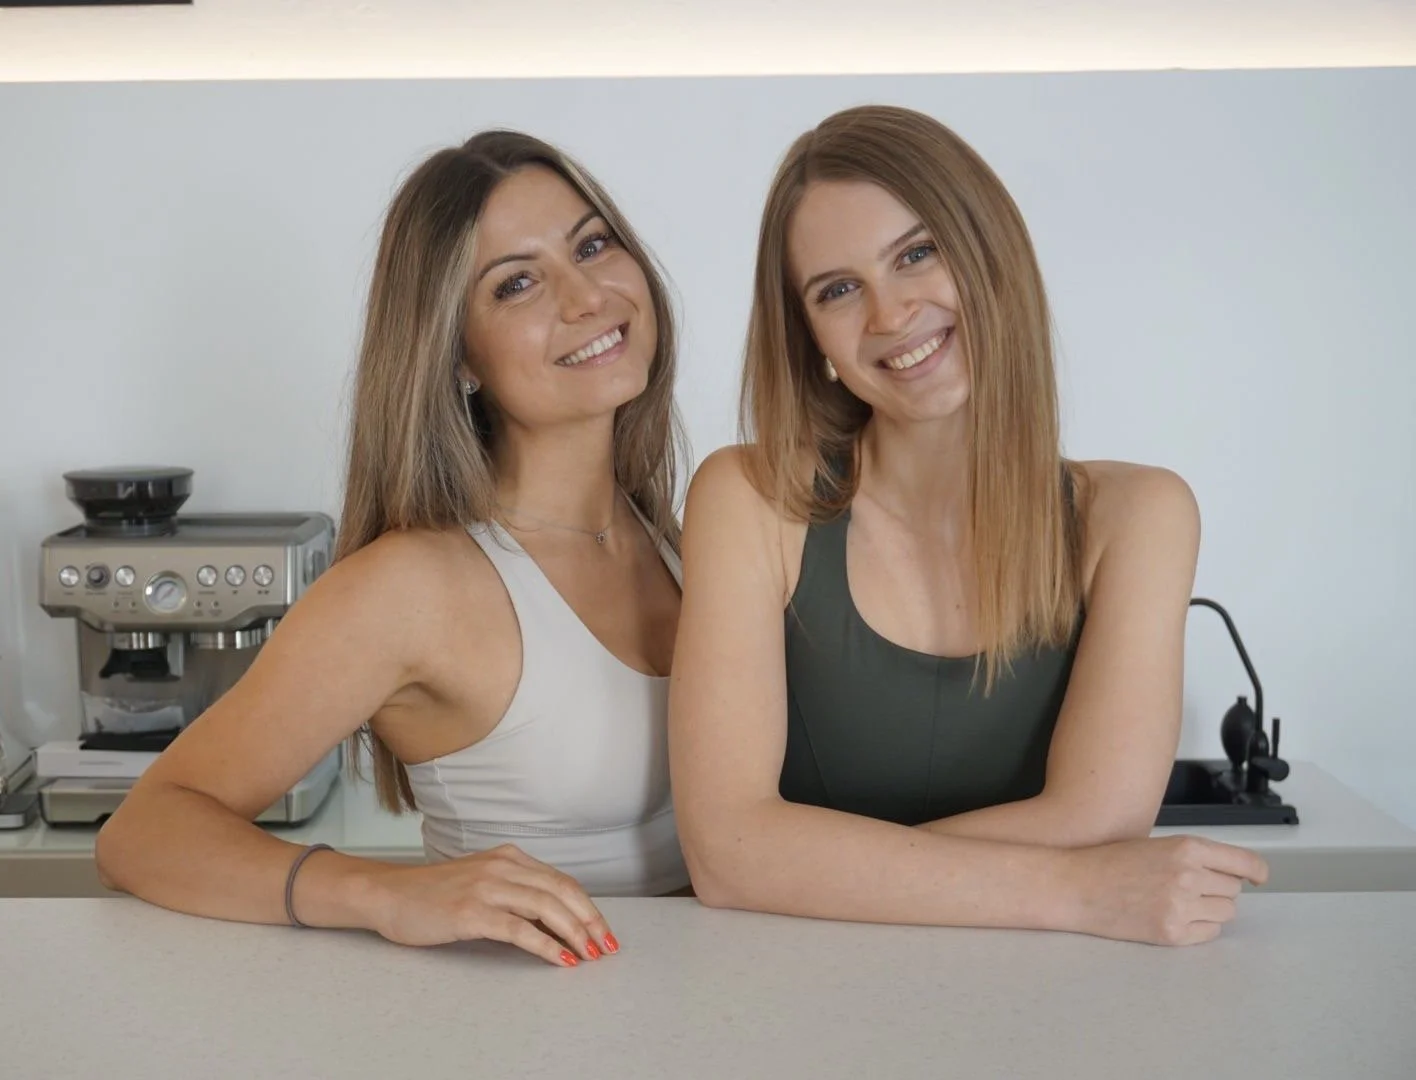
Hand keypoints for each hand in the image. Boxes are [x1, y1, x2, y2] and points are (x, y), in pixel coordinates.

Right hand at [366, 844, 615, 965]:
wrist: (388, 894)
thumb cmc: (433, 894)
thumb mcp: (481, 882)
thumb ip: (514, 891)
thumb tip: (554, 919)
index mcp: (509, 857)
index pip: (561, 881)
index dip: (587, 906)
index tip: (603, 930)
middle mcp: (503, 866)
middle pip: (562, 891)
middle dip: (590, 920)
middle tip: (606, 946)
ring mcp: (487, 887)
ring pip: (546, 907)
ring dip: (574, 933)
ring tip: (589, 955)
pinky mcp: (472, 912)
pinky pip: (519, 929)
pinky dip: (545, 945)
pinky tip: (560, 958)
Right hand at [1065, 835, 1268, 945]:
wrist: (1076, 886)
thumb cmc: (1110, 862)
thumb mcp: (1156, 845)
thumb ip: (1194, 856)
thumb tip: (1232, 874)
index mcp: (1187, 848)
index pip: (1244, 862)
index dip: (1256, 871)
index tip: (1259, 877)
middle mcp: (1189, 876)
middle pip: (1234, 889)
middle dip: (1218, 888)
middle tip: (1189, 887)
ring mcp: (1181, 907)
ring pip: (1224, 912)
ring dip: (1210, 908)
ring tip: (1178, 902)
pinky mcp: (1172, 933)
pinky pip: (1209, 933)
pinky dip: (1199, 927)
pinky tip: (1172, 916)